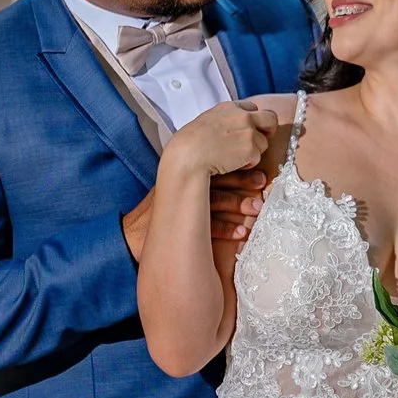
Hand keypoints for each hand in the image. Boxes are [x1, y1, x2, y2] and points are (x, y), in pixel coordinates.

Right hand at [124, 163, 270, 260]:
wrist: (134, 232)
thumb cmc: (160, 209)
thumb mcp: (176, 186)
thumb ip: (198, 177)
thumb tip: (227, 171)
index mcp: (183, 173)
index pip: (215, 164)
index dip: (238, 168)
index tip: (258, 172)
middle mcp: (183, 185)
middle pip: (218, 179)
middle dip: (243, 182)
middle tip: (263, 184)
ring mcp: (182, 204)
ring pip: (215, 200)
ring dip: (238, 205)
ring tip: (257, 210)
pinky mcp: (180, 224)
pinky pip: (207, 226)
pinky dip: (226, 229)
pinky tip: (241, 233)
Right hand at [163, 100, 278, 182]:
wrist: (187, 158)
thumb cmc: (188, 145)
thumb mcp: (205, 123)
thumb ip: (221, 121)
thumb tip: (228, 128)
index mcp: (228, 108)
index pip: (252, 108)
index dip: (253, 120)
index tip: (247, 130)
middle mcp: (242, 116)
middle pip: (270, 118)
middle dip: (268, 131)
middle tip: (257, 143)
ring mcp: (248, 131)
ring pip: (264, 143)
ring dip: (253, 151)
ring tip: (232, 158)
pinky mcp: (251, 148)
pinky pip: (256, 159)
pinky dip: (247, 164)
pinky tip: (230, 164)